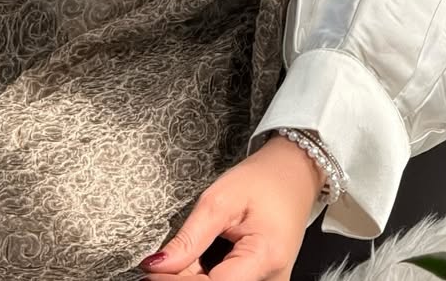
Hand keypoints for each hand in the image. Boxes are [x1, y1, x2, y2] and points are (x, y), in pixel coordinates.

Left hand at [138, 134, 324, 278]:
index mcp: (265, 257)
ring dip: (195, 279)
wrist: (294, 176)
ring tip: (182, 258)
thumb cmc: (263, 181)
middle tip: (162, 264)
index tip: (150, 273)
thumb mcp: (220, 198)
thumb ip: (189, 237)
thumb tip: (156, 265)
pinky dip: (207, 278)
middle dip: (183, 280)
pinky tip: (196, 266)